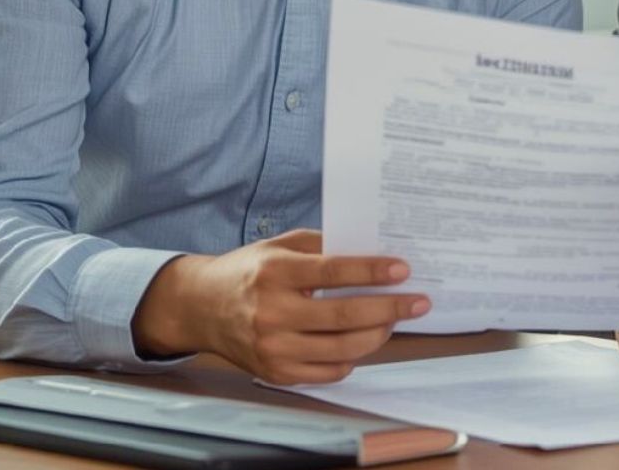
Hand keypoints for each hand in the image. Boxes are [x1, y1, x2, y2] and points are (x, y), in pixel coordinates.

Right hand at [131, 228, 430, 384]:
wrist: (199, 307)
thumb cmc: (248, 271)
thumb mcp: (279, 246)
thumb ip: (322, 246)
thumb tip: (371, 250)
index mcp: (275, 273)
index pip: (333, 272)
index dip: (371, 272)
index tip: (403, 271)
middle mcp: (272, 312)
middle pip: (344, 316)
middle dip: (389, 309)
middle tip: (419, 302)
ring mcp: (272, 347)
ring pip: (341, 349)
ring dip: (377, 335)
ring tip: (394, 321)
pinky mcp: (274, 372)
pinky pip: (327, 372)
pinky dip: (351, 358)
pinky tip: (362, 343)